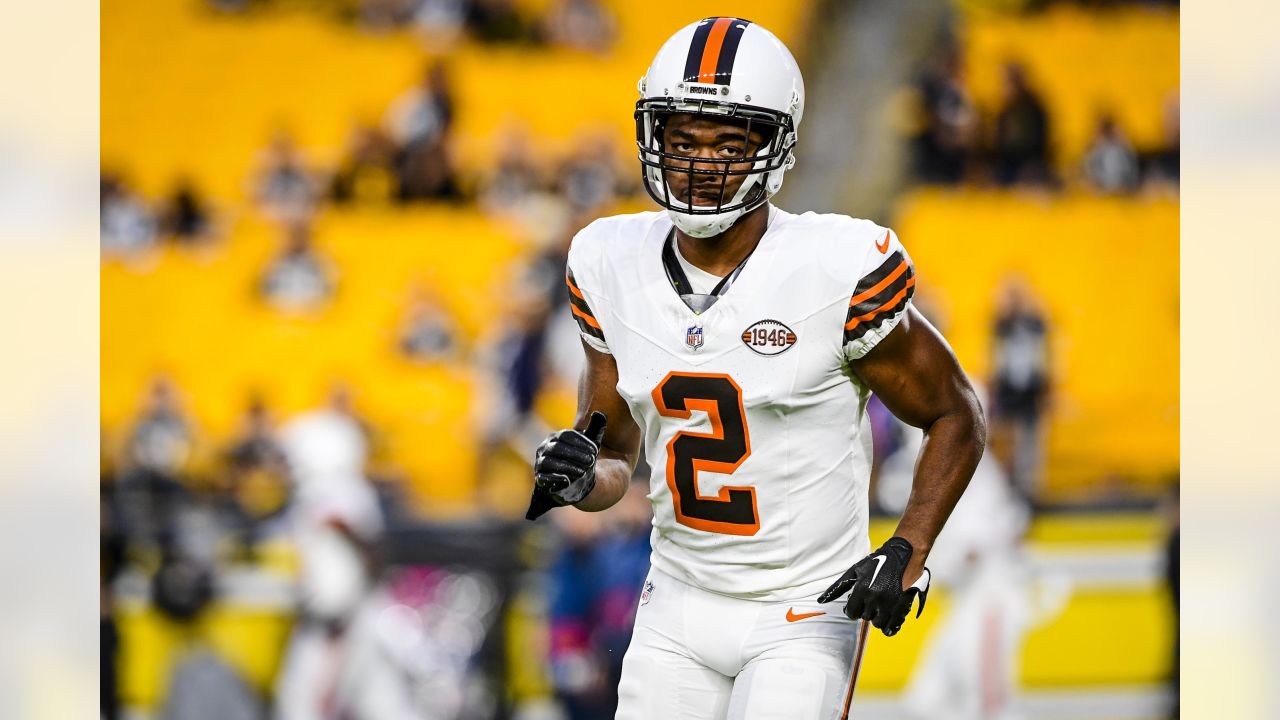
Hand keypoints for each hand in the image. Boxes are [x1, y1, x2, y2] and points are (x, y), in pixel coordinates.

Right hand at [533, 411, 607, 506]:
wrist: (574, 481)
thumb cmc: (581, 459)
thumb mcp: (590, 445)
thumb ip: (595, 429)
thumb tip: (599, 414)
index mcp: (556, 437)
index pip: (566, 435)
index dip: (581, 442)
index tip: (595, 451)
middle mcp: (545, 448)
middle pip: (557, 448)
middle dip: (576, 454)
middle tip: (591, 461)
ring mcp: (540, 463)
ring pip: (549, 462)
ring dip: (567, 466)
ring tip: (583, 471)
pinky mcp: (540, 479)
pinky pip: (543, 478)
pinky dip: (555, 479)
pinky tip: (568, 481)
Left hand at [816, 537, 931, 635]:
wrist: (903, 555)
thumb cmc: (877, 562)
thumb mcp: (855, 571)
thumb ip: (838, 587)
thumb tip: (820, 600)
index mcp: (863, 589)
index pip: (851, 613)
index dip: (852, 610)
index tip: (856, 606)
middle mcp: (876, 598)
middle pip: (865, 617)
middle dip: (865, 611)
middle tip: (870, 601)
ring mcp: (891, 603)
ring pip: (878, 624)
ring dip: (877, 618)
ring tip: (879, 606)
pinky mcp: (903, 606)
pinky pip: (892, 626)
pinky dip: (889, 626)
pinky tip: (888, 618)